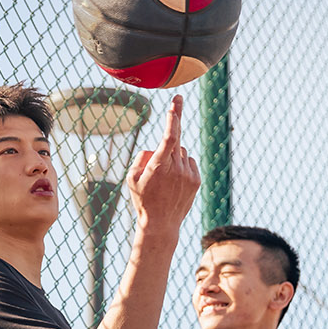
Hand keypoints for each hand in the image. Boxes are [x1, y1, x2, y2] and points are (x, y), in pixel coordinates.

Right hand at [124, 95, 199, 231]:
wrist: (160, 224)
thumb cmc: (142, 200)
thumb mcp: (131, 178)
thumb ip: (141, 158)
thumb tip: (154, 149)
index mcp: (158, 165)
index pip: (170, 136)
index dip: (173, 117)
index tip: (175, 103)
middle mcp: (176, 168)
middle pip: (176, 139)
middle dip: (172, 128)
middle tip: (175, 109)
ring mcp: (188, 174)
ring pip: (181, 152)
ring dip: (174, 156)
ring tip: (165, 177)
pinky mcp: (196, 180)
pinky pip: (189, 162)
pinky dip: (183, 165)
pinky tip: (175, 181)